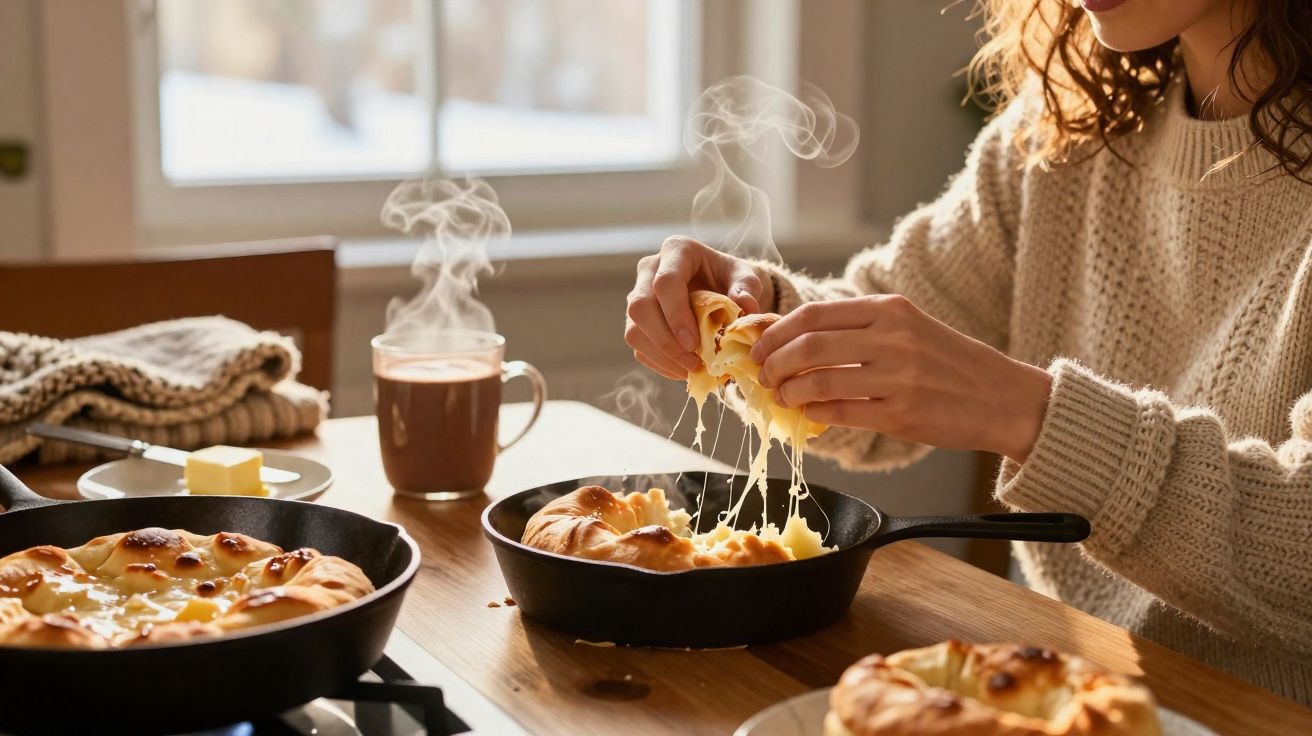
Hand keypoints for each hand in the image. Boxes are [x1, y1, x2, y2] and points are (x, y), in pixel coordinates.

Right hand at [624, 236, 774, 379]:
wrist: (723, 289)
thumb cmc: (733, 280)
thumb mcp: (747, 279)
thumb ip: (746, 290)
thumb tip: (746, 308)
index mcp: (677, 251)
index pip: (665, 282)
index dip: (676, 315)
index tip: (694, 344)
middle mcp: (649, 270)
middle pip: (640, 307)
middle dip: (665, 341)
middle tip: (693, 362)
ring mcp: (639, 296)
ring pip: (634, 330)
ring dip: (661, 356)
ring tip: (691, 369)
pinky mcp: (637, 321)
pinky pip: (638, 346)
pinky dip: (660, 363)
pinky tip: (683, 370)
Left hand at [751, 295, 1051, 462]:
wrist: (1005, 398)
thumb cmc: (950, 363)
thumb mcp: (909, 328)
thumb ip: (857, 330)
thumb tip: (793, 336)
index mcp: (890, 310)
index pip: (813, 314)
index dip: (775, 332)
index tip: (756, 345)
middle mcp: (893, 338)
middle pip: (808, 345)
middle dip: (773, 363)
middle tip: (762, 375)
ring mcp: (898, 377)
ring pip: (818, 380)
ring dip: (788, 392)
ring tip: (780, 398)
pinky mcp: (901, 414)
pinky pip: (839, 412)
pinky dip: (813, 413)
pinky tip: (806, 414)